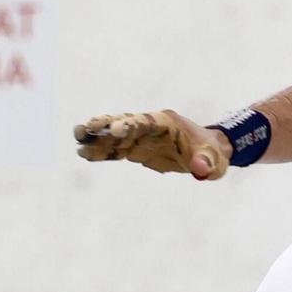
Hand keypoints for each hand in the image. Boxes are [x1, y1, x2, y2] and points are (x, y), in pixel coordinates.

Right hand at [73, 109, 230, 180]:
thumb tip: (200, 169)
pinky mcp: (136, 149)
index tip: (114, 129)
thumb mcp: (214, 160)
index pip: (144, 121)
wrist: (209, 154)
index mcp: (167, 122)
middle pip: (123, 123)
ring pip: (115, 136)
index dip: (129, 124)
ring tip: (77, 139)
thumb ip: (206, 163)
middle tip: (84, 129)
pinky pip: (116, 150)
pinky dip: (102, 152)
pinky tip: (84, 153)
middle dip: (104, 126)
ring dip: (97, 138)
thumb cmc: (213, 154)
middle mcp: (150, 126)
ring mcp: (141, 137)